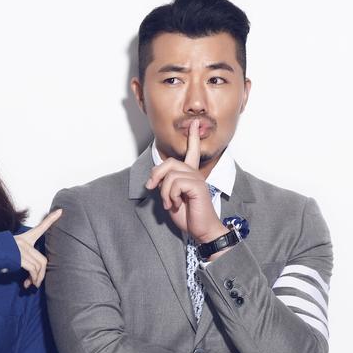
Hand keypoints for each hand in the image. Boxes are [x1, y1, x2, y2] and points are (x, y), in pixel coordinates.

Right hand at [14, 209, 62, 288]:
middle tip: (36, 282)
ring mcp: (22, 249)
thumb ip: (24, 255)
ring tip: (31, 284)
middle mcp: (24, 242)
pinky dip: (32, 278)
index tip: (60, 211)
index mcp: (24, 238)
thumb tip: (33, 272)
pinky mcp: (19, 256)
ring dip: (36, 278)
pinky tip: (27, 283)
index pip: (40, 227)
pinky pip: (32, 269)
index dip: (51, 219)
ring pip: (38, 266)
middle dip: (41, 274)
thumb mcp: (13, 251)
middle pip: (42, 259)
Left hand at [145, 119, 226, 243]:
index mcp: (190, 175)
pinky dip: (170, 196)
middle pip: (170, 163)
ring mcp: (197, 179)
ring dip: (164, 192)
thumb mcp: (170, 198)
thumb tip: (154, 179)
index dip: (193, 137)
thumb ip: (164, 185)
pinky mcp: (197, 187)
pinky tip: (176, 204)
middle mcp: (195, 174)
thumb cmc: (187, 215)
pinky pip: (175, 184)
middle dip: (156, 174)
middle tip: (151, 187)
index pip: (192, 152)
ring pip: (170, 175)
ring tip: (169, 203)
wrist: (200, 230)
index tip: (195, 122)